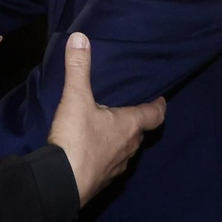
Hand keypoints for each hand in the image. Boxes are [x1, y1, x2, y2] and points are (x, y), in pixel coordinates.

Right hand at [46, 33, 165, 205]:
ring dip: (119, 139)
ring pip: (125, 150)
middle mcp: (129, 148)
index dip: (159, 105)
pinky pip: (109, 164)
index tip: (160, 98)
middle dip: (135, 121)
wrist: (61, 184)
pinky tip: (90, 151)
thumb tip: (80, 37)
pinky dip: (105, 156)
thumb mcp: (75, 99)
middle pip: (139, 132)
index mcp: (130, 126)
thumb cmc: (76, 139)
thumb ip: (78, 68)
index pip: (155, 114)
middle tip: (125, 108)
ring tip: (106, 128)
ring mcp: (117, 167)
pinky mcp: (102, 181)